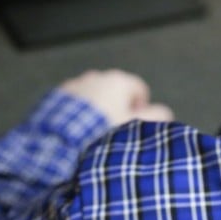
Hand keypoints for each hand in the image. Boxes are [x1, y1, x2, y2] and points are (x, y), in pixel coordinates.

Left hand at [59, 69, 174, 125]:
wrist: (63, 142)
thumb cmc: (104, 133)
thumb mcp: (137, 127)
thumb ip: (156, 118)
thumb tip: (164, 114)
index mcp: (117, 81)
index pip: (139, 90)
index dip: (141, 109)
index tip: (136, 126)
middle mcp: (95, 77)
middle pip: (115, 94)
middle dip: (117, 110)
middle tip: (115, 134)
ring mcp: (74, 86)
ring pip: (93, 99)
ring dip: (97, 112)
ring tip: (94, 136)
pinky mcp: (56, 98)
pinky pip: (74, 105)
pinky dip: (78, 115)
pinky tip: (77, 134)